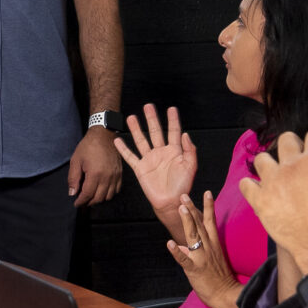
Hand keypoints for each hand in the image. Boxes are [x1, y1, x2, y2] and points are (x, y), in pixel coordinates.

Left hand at [69, 128, 125, 207]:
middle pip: (98, 198)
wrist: (104, 135)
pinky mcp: (120, 174)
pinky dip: (109, 194)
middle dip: (89, 202)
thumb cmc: (88, 146)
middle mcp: (107, 177)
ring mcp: (115, 176)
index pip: (88, 194)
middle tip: (82, 201)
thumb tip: (72, 193)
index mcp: (95, 174)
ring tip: (91, 196)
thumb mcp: (76, 160)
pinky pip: (116, 190)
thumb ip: (73, 178)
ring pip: (108, 196)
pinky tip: (102, 191)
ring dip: (99, 199)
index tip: (76, 203)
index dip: (81, 201)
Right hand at [112, 105, 198, 231]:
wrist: (171, 202)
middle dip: (152, 119)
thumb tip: (186, 134)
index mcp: (175, 151)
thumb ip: (190, 150)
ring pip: (141, 141)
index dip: (173, 120)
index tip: (172, 109)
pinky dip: (123, 149)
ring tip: (131, 117)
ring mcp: (150, 160)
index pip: (173, 132)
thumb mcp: (190, 167)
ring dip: (136, 129)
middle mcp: (161, 153)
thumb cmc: (183, 186)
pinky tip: (117, 140)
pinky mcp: (140, 169)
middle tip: (148, 106)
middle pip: (155, 132)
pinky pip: (130, 157)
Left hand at [165, 192, 245, 307]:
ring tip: (181, 208)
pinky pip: (185, 259)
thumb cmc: (219, 278)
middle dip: (192, 209)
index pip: (211, 222)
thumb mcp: (213, 260)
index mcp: (214, 244)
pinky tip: (170, 243)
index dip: (208, 206)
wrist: (226, 294)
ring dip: (187, 221)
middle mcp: (209, 247)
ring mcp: (202, 257)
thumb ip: (199, 250)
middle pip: (200, 225)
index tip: (207, 192)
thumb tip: (183, 247)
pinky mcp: (195, 269)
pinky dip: (177, 251)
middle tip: (184, 195)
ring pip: (193, 236)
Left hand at [240, 131, 307, 282]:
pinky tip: (258, 190)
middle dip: (294, 144)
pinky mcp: (260, 201)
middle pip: (286, 139)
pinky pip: (246, 185)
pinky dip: (250, 185)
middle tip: (299, 160)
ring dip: (270, 163)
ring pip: (262, 159)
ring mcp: (272, 183)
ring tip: (278, 174)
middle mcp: (290, 166)